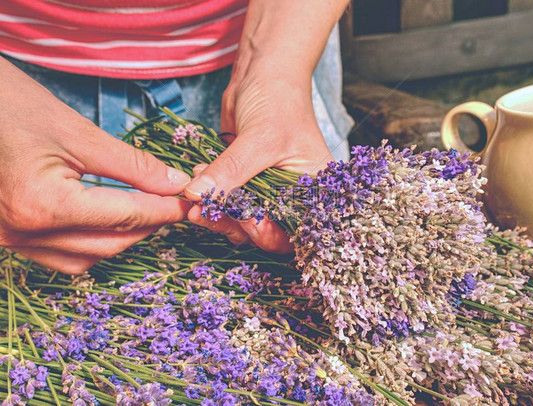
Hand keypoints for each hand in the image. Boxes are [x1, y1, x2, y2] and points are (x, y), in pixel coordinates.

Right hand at [0, 58, 189, 273]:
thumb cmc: (11, 105)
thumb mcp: (78, 132)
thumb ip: (132, 165)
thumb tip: (174, 184)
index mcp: (44, 204)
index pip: (125, 216)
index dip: (163, 210)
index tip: (187, 202)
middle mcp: (24, 232)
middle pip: (109, 244)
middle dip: (148, 227)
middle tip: (171, 205)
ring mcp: (10, 239)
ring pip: (86, 257)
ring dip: (121, 239)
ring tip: (143, 212)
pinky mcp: (6, 236)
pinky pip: (59, 256)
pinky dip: (90, 244)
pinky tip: (105, 223)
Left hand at [184, 66, 332, 253]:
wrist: (263, 71)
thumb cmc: (279, 99)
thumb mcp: (260, 138)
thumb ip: (231, 171)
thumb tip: (197, 195)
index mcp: (314, 191)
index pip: (294, 230)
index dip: (269, 233)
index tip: (243, 220)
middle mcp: (292, 195)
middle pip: (264, 230)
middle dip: (234, 224)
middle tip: (205, 211)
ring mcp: (266, 189)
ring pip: (241, 218)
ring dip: (216, 211)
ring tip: (195, 198)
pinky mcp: (244, 180)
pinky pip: (226, 199)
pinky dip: (210, 196)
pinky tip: (196, 182)